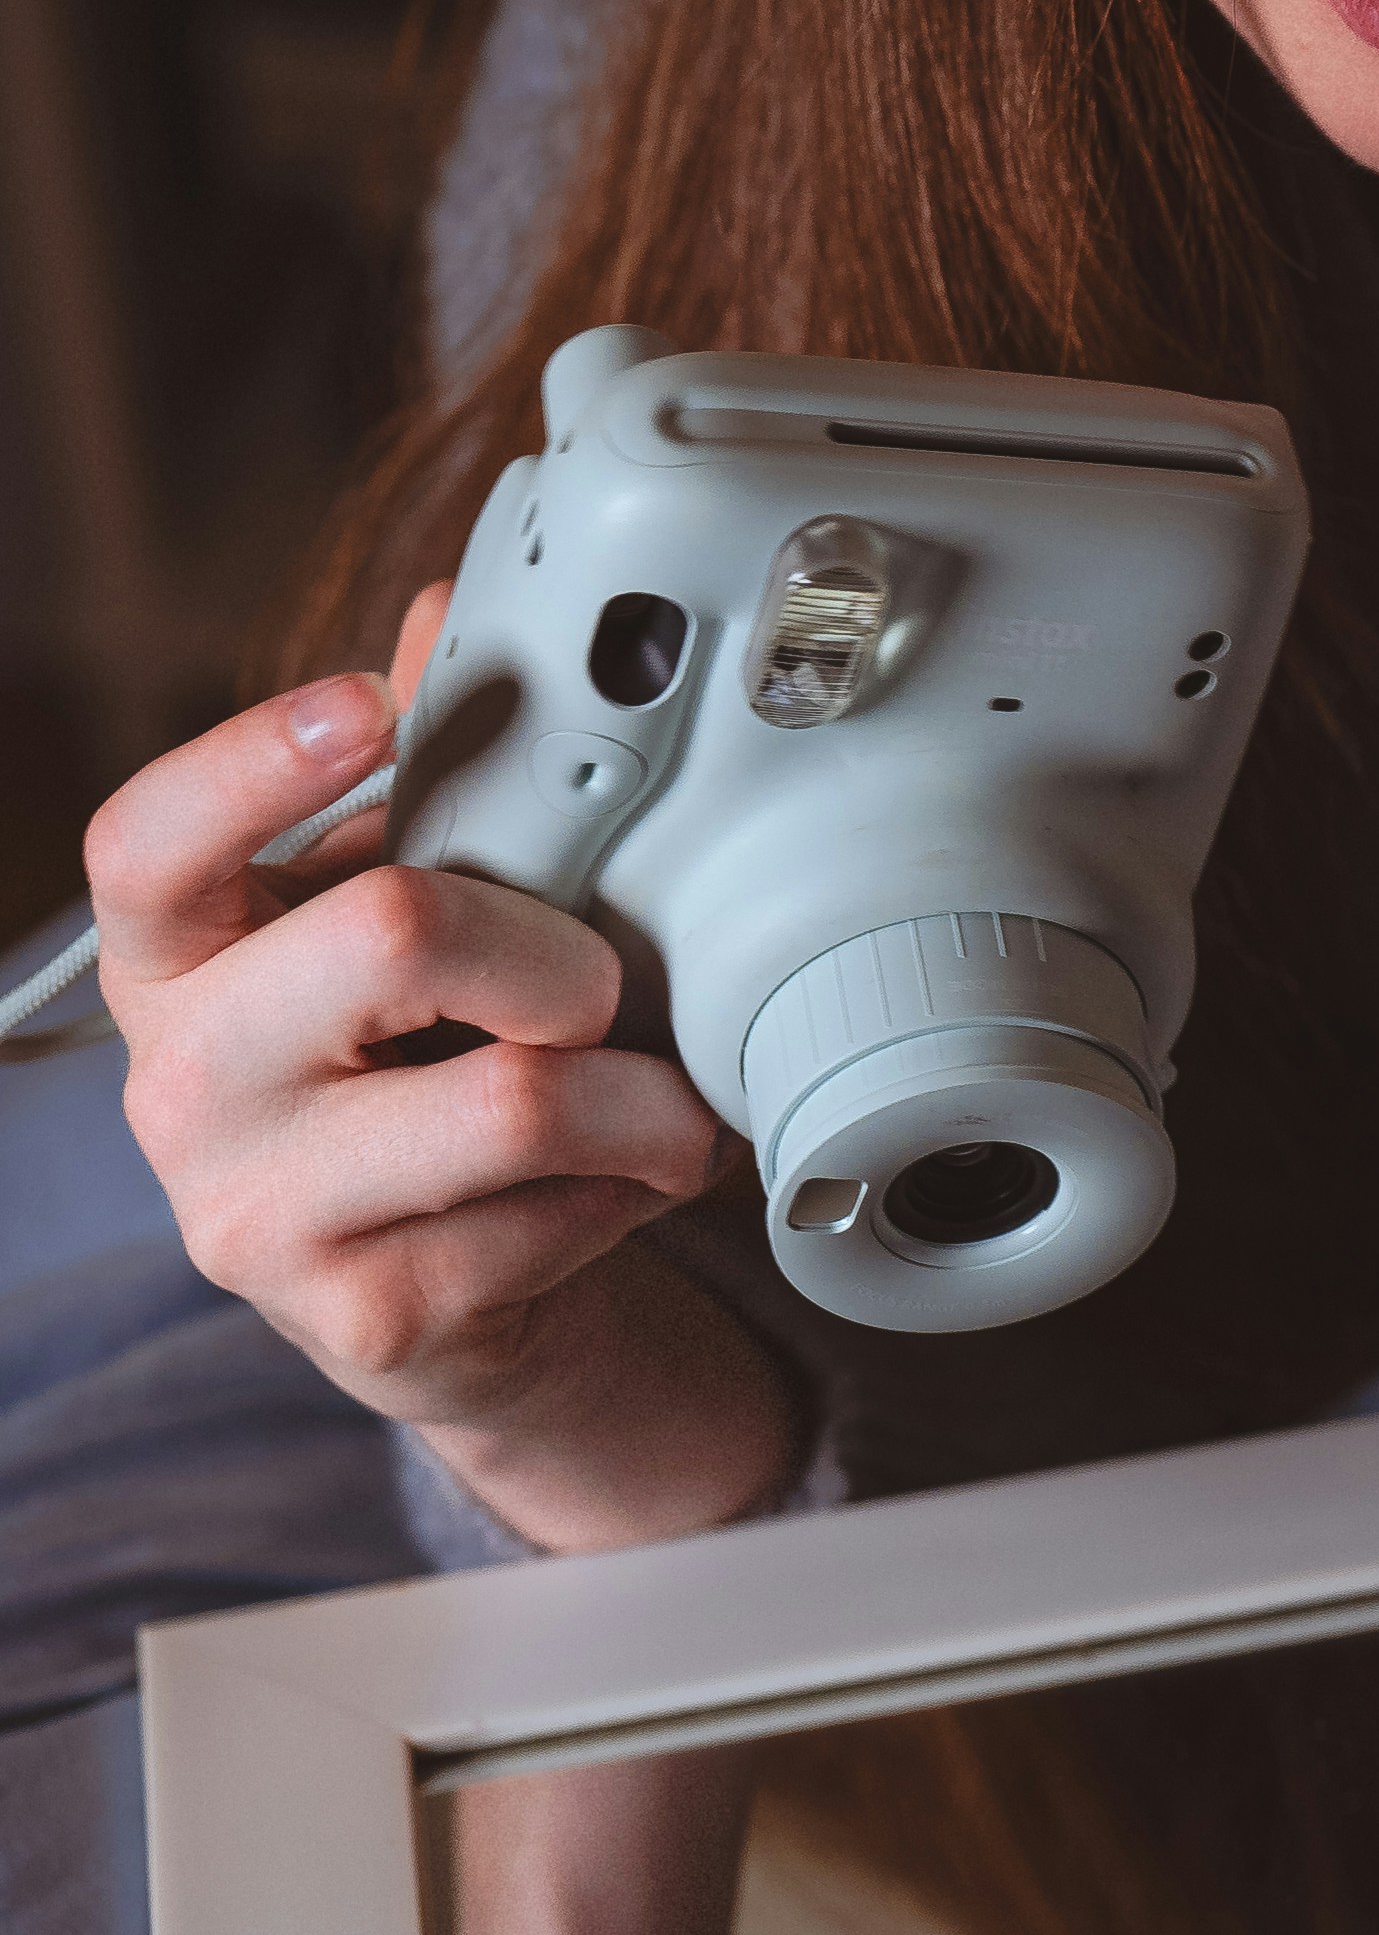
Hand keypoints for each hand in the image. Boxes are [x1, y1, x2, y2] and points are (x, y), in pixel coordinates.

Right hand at [88, 585, 797, 1551]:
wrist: (437, 1309)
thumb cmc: (407, 1085)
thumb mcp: (385, 930)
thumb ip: (413, 787)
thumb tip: (448, 618)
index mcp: (168, 960)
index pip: (150, 842)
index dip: (258, 758)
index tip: (370, 704)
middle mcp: (181, 1086)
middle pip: (392, 934)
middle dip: (552, 947)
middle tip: (603, 983)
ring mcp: (258, 1214)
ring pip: (515, 1100)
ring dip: (642, 1098)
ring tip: (673, 1102)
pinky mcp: (365, 1315)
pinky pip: (553, 1217)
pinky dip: (633, 1192)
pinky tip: (632, 1184)